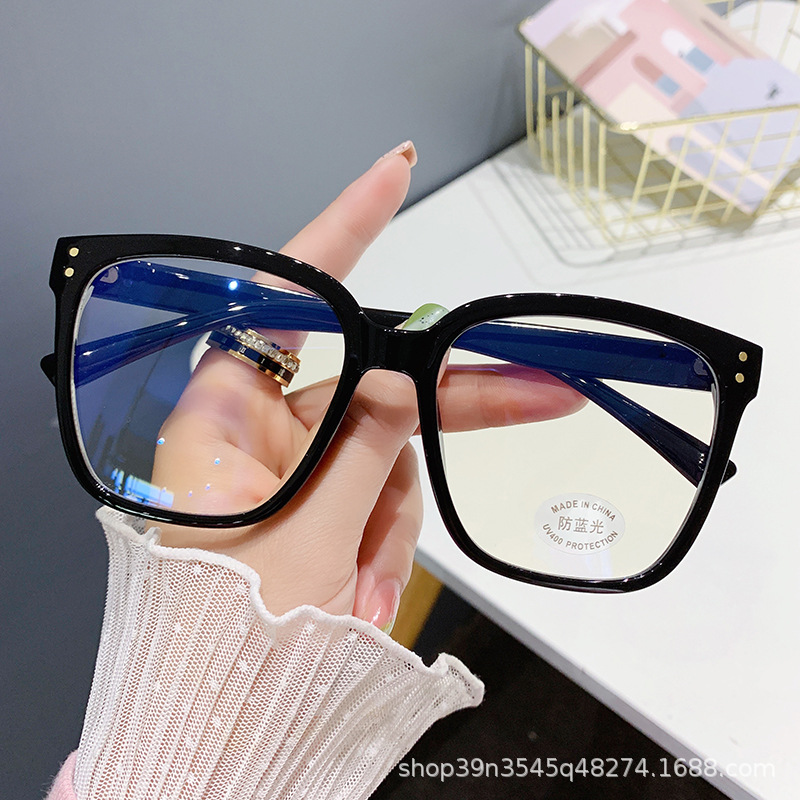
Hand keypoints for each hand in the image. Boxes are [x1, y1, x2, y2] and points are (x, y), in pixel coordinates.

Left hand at [155, 143, 585, 629]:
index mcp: (227, 414)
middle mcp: (254, 430)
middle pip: (373, 393)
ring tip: (356, 597)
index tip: (392, 174)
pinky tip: (353, 599)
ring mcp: (286, 470)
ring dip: (387, 531)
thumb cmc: (230, 634)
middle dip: (436, 423)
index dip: (345, 229)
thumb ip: (366, 445)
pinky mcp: (308, 506)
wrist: (218, 719)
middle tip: (542, 392)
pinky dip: (375, 551)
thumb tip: (405, 380)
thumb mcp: (308, 533)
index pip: (292, 299)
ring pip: (383, 462)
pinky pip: (370, 506)